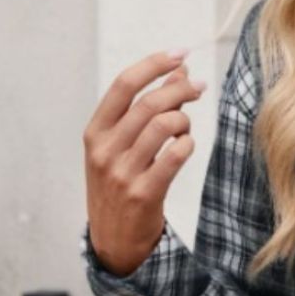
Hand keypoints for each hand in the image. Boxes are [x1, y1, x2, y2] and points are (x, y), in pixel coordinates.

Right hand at [83, 51, 206, 275]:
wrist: (114, 241)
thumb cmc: (120, 185)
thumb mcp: (121, 146)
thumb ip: (146, 110)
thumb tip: (180, 72)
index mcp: (95, 132)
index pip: (124, 85)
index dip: (154, 64)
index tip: (180, 54)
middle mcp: (105, 150)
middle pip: (148, 102)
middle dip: (180, 89)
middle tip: (199, 88)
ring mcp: (122, 172)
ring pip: (163, 125)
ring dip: (184, 119)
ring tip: (186, 126)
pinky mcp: (143, 193)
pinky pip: (175, 156)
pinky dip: (187, 144)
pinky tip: (186, 146)